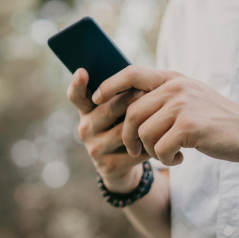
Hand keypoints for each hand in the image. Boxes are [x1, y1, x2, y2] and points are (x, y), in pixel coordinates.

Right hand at [68, 68, 150, 192]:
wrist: (123, 165)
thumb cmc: (124, 127)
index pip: (76, 96)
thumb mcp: (118, 111)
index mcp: (87, 110)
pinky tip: (162, 141)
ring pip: (123, 131)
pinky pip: (134, 150)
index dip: (77, 84)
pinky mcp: (107, 166)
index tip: (82, 72)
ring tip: (161, 117)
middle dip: (128, 100)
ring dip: (144, 124)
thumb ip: (120, 95)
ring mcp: (94, 148)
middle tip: (145, 91)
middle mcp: (85, 128)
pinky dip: (151, 145)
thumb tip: (139, 85)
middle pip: (107, 110)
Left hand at [91, 65, 238, 165]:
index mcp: (172, 78)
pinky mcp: (190, 126)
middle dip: (128, 136)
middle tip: (137, 151)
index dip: (109, 85)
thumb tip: (123, 101)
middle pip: (132, 112)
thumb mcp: (187, 97)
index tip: (96, 98)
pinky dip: (166, 158)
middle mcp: (176, 87)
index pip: (131, 73)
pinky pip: (160, 147)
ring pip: (144, 132)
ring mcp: (183, 105)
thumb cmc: (213, 118)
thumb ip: (161, 96)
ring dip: (151, 150)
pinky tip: (181, 157)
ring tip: (166, 153)